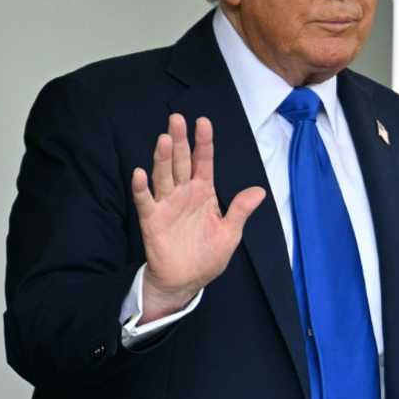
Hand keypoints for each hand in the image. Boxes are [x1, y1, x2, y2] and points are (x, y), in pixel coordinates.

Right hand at [131, 114, 265, 322]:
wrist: (187, 280)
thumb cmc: (208, 255)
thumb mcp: (230, 232)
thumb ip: (240, 210)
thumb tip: (259, 191)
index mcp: (204, 192)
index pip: (204, 162)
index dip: (203, 143)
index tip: (203, 121)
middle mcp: (184, 193)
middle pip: (180, 162)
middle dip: (179, 141)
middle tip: (176, 118)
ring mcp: (167, 204)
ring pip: (163, 176)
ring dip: (161, 158)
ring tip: (162, 138)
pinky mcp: (152, 220)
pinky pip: (146, 201)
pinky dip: (142, 188)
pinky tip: (139, 173)